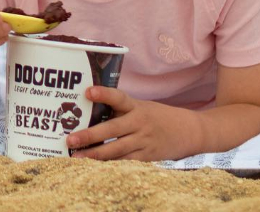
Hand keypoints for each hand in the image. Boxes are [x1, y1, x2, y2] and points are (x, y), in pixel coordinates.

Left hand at [66, 86, 193, 160]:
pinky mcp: (149, 157)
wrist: (190, 131)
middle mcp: (139, 123)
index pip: (118, 97)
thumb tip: (85, 110)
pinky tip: (95, 168)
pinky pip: (127, 162)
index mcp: (136, 107)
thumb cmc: (155, 117)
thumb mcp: (139, 107)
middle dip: (90, 135)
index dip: (104, 94)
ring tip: (77, 158)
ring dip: (96, 155)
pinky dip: (111, 165)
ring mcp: (144, 141)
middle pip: (112, 129)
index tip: (88, 92)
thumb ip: (118, 109)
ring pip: (117, 150)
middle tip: (70, 140)